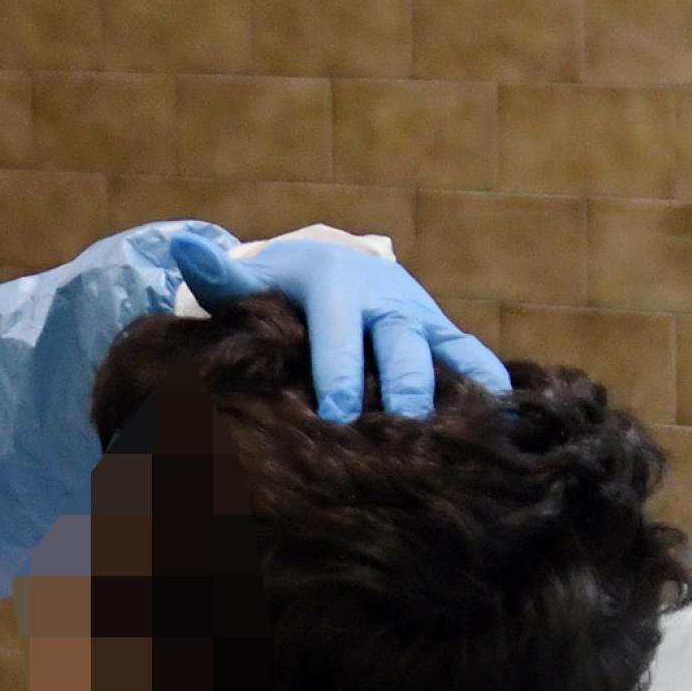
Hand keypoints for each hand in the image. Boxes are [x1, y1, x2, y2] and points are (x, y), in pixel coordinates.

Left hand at [169, 229, 509, 422]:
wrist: (331, 268)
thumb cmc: (281, 290)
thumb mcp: (251, 281)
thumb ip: (219, 277)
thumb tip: (183, 248)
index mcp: (336, 285)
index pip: (338, 333)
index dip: (338, 374)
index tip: (334, 418)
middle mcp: (386, 298)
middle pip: (400, 349)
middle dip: (401, 392)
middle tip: (398, 439)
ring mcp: (421, 317)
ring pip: (444, 356)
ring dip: (452, 397)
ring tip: (456, 442)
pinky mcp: (445, 334)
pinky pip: (475, 358)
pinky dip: (492, 389)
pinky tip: (508, 427)